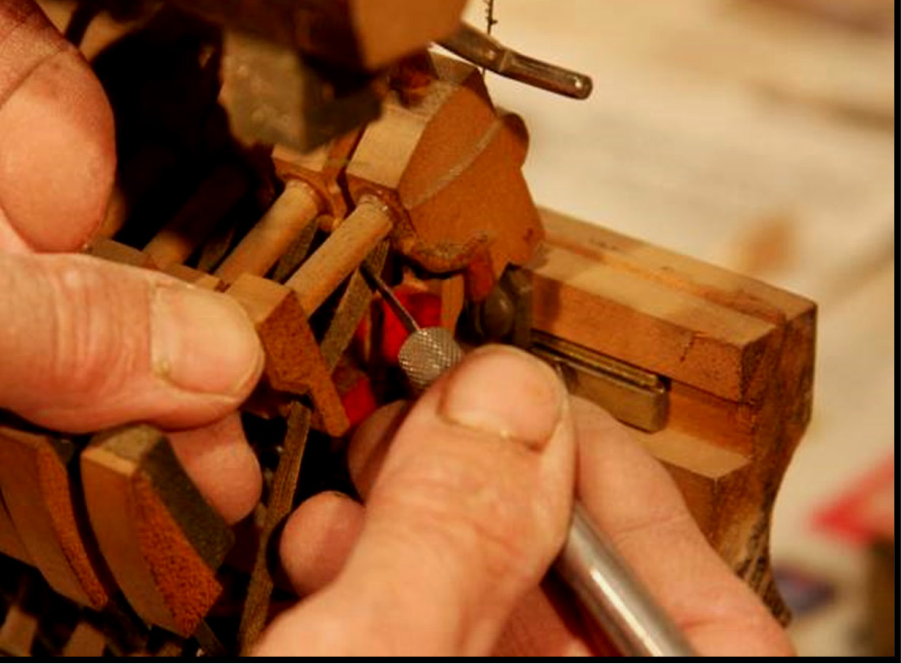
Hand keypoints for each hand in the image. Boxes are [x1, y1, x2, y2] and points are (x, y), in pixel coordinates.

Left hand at [0, 0, 262, 522]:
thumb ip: (35, 323)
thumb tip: (203, 353)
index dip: (41, 97)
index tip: (74, 206)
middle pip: (11, 197)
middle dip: (117, 296)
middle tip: (199, 373)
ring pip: (5, 315)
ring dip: (107, 390)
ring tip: (193, 454)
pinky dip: (47, 442)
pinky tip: (118, 483)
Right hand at [259, 346, 794, 656]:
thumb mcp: (386, 652)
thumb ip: (450, 532)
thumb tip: (505, 396)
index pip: (707, 613)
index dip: (618, 481)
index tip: (534, 400)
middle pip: (579, 587)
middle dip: (488, 480)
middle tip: (427, 415)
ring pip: (491, 602)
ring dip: (414, 522)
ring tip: (356, 482)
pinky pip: (429, 627)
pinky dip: (380, 576)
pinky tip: (326, 552)